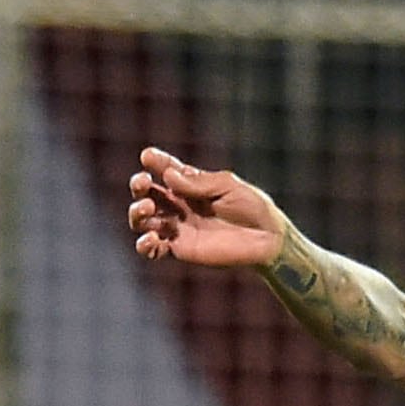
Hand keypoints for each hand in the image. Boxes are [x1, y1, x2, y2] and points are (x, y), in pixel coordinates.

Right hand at [128, 147, 288, 269]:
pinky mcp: (181, 249)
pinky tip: (151, 239)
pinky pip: (154, 249)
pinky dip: (144, 245)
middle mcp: (180, 205)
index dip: (154, 161)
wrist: (266, 238)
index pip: (165, 169)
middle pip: (147, 194)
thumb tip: (168, 176)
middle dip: (139, 187)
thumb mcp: (227, 186)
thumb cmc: (252, 206)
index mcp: (191, 185)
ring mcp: (178, 227)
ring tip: (147, 210)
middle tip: (143, 184)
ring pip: (144, 221)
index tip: (147, 156)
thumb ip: (198, 183)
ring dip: (137, 214)